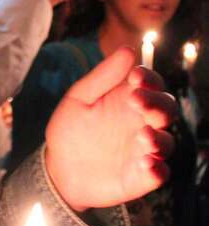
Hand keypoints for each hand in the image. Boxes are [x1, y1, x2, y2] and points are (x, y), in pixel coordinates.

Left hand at [45, 47, 175, 211]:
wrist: (58, 171)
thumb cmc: (70, 130)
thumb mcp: (79, 99)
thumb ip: (102, 76)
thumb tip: (128, 50)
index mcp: (128, 99)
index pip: (151, 83)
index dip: (149, 78)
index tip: (135, 77)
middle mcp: (141, 123)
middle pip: (166, 109)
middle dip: (157, 104)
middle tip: (137, 101)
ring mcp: (144, 150)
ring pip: (166, 142)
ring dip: (159, 138)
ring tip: (142, 136)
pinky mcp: (141, 176)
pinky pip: (159, 173)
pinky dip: (157, 170)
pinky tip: (145, 164)